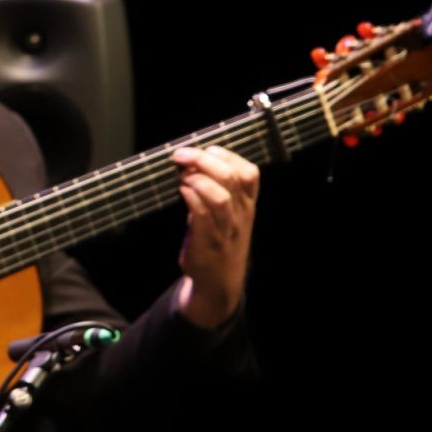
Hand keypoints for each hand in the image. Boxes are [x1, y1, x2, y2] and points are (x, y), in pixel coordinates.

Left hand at [171, 145, 258, 327]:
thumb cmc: (219, 241)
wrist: (219, 282)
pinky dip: (191, 197)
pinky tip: (181, 191)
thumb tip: (192, 163)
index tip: (208, 148)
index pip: (250, 174)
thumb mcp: (228, 215)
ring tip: (182, 175)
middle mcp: (240, 215)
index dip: (229, 156)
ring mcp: (225, 229)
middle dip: (205, 160)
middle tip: (182, 154)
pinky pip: (202, 215)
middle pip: (232, 178)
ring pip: (220, 196)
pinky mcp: (208, 241)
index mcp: (247, 205)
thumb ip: (218, 191)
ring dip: (198, 179)